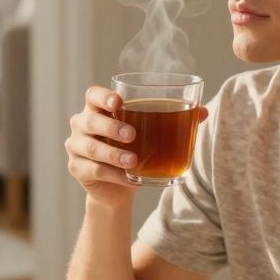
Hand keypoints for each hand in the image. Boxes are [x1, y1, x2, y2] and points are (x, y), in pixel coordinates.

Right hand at [65, 86, 208, 207]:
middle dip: (111, 127)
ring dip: (113, 155)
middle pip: (89, 120)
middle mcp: (82, 124)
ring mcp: (76, 147)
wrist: (119, 184)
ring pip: (91, 147)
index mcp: (98, 108)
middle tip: (132, 135)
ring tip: (133, 161)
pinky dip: (114, 175)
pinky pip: (94, 170)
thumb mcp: (151, 133)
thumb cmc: (135, 149)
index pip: (92, 95)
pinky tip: (130, 179)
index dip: (103, 96)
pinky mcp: (77, 168)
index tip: (119, 102)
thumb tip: (203, 111)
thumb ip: (174, 119)